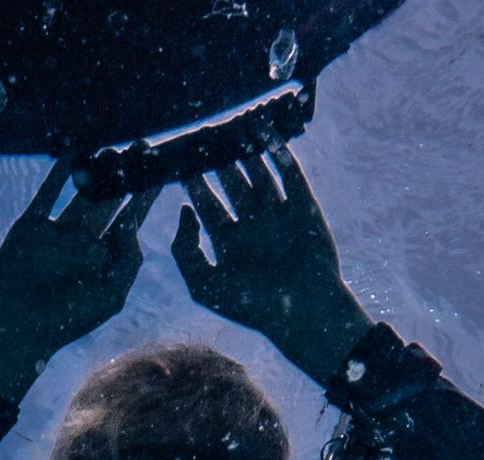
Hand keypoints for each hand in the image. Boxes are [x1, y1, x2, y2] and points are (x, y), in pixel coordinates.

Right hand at [0, 159, 159, 402]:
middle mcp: (84, 242)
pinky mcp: (32, 225)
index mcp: (105, 259)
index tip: (160, 174)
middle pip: (111, 201)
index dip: (145, 198)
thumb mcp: (111, 295)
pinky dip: (60, 172)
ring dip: (98, 170)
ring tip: (114, 147)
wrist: (20, 325)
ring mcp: (58, 232)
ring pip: (83, 194)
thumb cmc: (69, 320)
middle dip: (126, 176)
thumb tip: (132, 225)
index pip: (130, 222)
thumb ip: (128, 261)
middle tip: (142, 147)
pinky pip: (48, 193)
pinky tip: (74, 151)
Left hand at [171, 144, 370, 386]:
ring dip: (248, 151)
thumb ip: (185, 251)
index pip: (208, 204)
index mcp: (229, 243)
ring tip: (233, 125)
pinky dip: (280, 155)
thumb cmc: (252, 305)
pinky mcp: (304, 208)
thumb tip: (184, 211)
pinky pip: (290, 176)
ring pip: (259, 175)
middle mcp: (252, 226)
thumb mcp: (204, 283)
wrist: (303, 311)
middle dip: (218, 161)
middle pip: (232, 184)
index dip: (194, 183)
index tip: (179, 160)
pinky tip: (266, 135)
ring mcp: (278, 215)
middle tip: (204, 134)